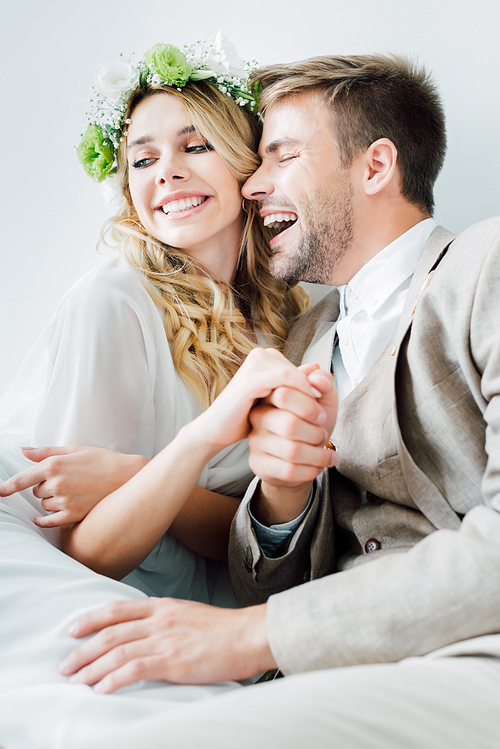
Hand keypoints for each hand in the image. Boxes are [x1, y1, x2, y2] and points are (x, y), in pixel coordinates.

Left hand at [0, 446, 148, 527]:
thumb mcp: (74, 450)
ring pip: (44, 505)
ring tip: (72, 492)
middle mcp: (57, 484)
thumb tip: (24, 451)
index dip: (8, 486)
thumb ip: (46, 451)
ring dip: (51, 501)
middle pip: (36, 491)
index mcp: (54, 465)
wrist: (127, 476)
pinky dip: (44, 520)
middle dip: (44, 487)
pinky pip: (50, 521)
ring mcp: (65, 501)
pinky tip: (44, 517)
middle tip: (65, 480)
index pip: (23, 478)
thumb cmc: (102, 460)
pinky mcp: (74, 514)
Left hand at [59, 598, 273, 691]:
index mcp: (163, 607)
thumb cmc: (224, 630)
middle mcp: (159, 620)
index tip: (73, 630)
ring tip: (77, 681)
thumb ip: (165, 621)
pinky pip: (134, 670)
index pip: (118, 610)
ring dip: (91, 667)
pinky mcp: (173, 660)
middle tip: (65, 665)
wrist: (249, 635)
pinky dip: (113, 680)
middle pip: (110, 632)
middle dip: (83, 649)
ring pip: (117, 652)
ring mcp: (165, 639)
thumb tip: (145, 634)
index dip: (91, 619)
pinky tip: (101, 690)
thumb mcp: (189, 615)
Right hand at [194, 347, 326, 453]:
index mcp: (267, 358)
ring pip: (296, 375)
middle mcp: (260, 355)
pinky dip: (300, 394)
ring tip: (317, 418)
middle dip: (314, 394)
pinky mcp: (251, 377)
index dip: (316, 390)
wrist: (217, 429)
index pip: (302, 370)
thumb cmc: (245, 417)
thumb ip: (296, 386)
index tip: (324, 411)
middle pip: (300, 371)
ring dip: (309, 397)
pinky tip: (306, 414)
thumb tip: (317, 368)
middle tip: (323, 416)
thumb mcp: (276, 403)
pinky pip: (285, 379)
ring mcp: (254, 364)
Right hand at [247, 367, 337, 522]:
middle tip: (324, 436)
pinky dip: (311, 470)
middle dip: (317, 433)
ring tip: (329, 455)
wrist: (300, 455)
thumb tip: (314, 375)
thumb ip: (323, 381)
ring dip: (319, 456)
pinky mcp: (257, 463)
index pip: (284, 394)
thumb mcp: (322, 399)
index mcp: (270, 394)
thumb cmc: (311, 423)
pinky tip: (319, 467)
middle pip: (290, 425)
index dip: (310, 406)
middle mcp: (258, 416)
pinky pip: (288, 470)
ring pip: (292, 451)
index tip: (322, 415)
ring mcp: (255, 440)